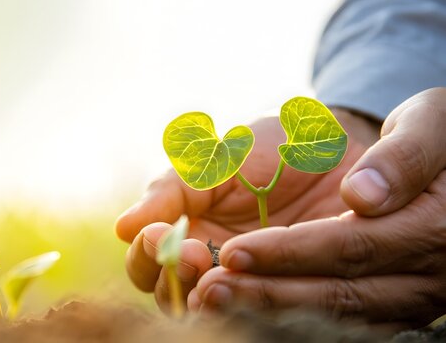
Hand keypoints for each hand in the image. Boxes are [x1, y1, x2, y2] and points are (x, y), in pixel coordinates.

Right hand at [115, 107, 378, 311]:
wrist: (336, 146)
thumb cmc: (269, 146)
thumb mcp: (216, 159)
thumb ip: (171, 191)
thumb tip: (121, 228)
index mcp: (185, 230)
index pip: (145, 261)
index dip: (146, 255)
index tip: (161, 235)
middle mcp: (211, 263)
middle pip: (170, 296)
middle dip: (174, 281)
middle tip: (196, 258)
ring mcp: (250, 281)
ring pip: (213, 311)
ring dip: (209, 301)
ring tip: (219, 285)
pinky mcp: (292, 291)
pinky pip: (267, 312)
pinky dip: (256, 307)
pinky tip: (260, 293)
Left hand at [191, 88, 445, 327]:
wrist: (429, 161)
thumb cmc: (426, 133)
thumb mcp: (425, 122)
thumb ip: (401, 156)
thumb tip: (362, 195)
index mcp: (432, 224)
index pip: (350, 245)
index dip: (290, 252)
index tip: (234, 251)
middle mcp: (423, 273)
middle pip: (336, 293)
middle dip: (267, 291)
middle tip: (209, 288)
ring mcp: (406, 296)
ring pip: (331, 314)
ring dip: (267, 310)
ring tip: (212, 300)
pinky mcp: (386, 305)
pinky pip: (335, 319)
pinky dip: (283, 315)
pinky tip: (240, 307)